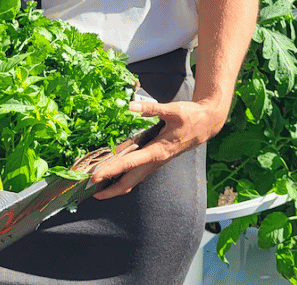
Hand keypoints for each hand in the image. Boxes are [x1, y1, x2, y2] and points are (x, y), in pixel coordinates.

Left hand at [88, 98, 225, 199]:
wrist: (207, 123)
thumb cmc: (190, 117)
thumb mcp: (172, 110)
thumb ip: (151, 109)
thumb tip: (130, 106)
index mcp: (158, 151)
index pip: (130, 164)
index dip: (111, 170)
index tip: (95, 177)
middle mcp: (155, 161)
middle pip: (129, 182)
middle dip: (110, 190)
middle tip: (89, 191)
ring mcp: (155, 162)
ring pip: (133, 180)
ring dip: (115, 185)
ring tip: (96, 186)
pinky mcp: (155, 159)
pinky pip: (137, 173)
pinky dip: (123, 176)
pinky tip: (111, 172)